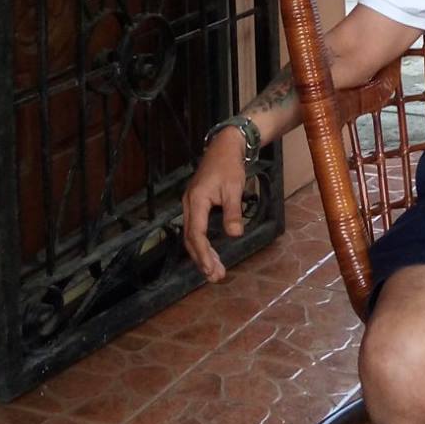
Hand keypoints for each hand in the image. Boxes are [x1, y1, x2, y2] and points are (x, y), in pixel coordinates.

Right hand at [183, 130, 247, 281]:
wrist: (224, 147)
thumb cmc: (229, 166)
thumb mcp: (234, 188)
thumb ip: (233, 212)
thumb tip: (235, 234)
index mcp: (196, 200)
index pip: (196, 233)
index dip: (203, 253)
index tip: (210, 269)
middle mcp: (189, 205)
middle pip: (191, 238)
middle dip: (202, 259)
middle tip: (215, 277)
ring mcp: (191, 205)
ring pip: (192, 235)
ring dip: (202, 254)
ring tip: (214, 271)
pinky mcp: (196, 205)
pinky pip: (196, 229)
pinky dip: (202, 244)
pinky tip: (211, 254)